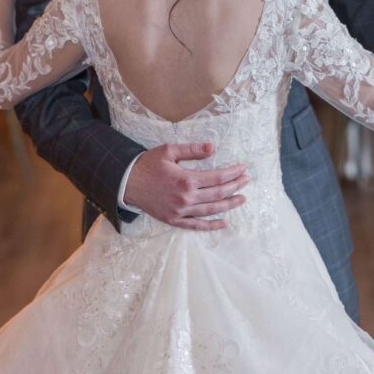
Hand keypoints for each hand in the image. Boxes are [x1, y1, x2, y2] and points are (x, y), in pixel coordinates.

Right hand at [124, 143, 249, 231]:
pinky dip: (211, 225)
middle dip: (235, 187)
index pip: (217, 178)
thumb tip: (212, 148)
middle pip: (217, 194)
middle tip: (246, 180)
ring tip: (242, 199)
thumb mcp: (169, 151)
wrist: (128, 182)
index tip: (242, 168)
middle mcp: (185, 198)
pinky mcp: (174, 220)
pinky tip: (223, 222)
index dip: (232, 173)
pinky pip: (196, 226)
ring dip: (228, 205)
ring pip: (211, 210)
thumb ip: (192, 150)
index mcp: (186, 180)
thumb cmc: (149, 164)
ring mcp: (180, 212)